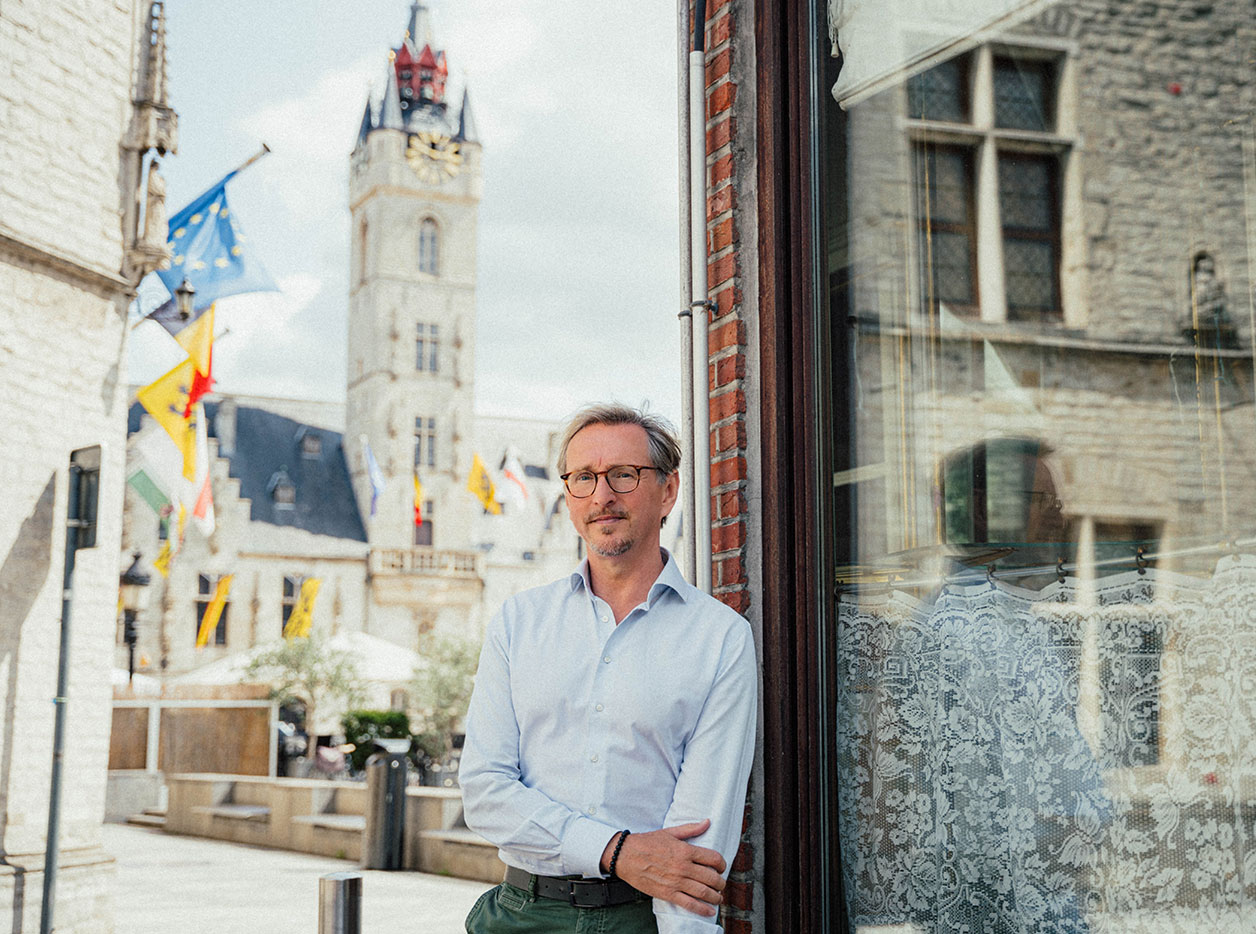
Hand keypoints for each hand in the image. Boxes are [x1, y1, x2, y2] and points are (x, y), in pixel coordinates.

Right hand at [601, 819, 726, 916]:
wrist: (625, 855)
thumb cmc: (647, 842)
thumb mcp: (670, 832)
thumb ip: (690, 829)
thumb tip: (707, 822)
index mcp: (685, 850)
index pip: (714, 858)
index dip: (722, 864)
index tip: (721, 867)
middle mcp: (683, 867)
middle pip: (712, 877)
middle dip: (720, 882)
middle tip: (721, 884)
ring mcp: (676, 882)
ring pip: (704, 892)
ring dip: (716, 897)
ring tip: (718, 897)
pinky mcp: (667, 893)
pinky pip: (689, 904)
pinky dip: (702, 909)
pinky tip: (710, 911)